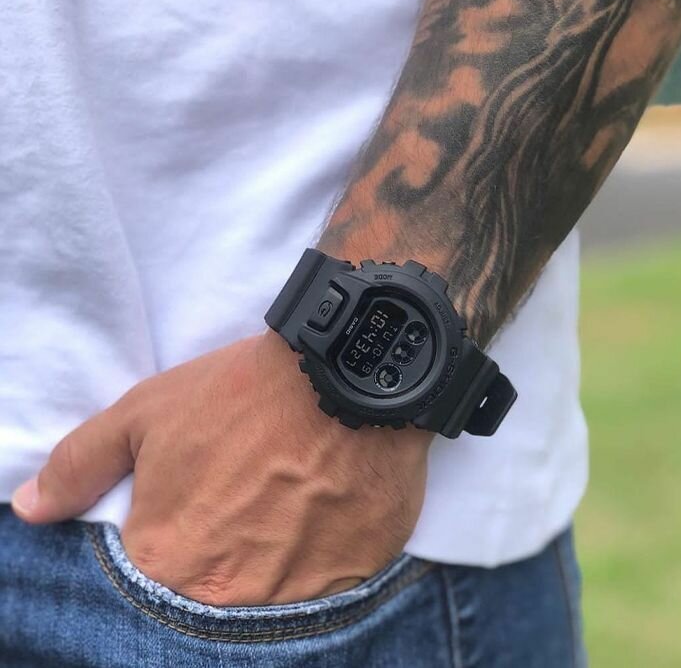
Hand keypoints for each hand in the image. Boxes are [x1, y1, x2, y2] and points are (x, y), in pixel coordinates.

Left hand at [11, 332, 431, 604]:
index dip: (173, 545)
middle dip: (221, 556)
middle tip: (245, 503)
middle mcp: (233, 597)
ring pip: (272, 596)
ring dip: (272, 559)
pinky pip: (327, 585)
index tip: (195, 513)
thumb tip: (30, 509)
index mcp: (170, 563)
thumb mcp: (145, 414)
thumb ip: (80, 466)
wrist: (343, 375)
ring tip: (286, 503)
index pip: (150, 587)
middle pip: (214, 597)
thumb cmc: (239, 394)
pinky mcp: (356, 578)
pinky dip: (320, 555)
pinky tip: (322, 511)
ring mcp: (300, 596)